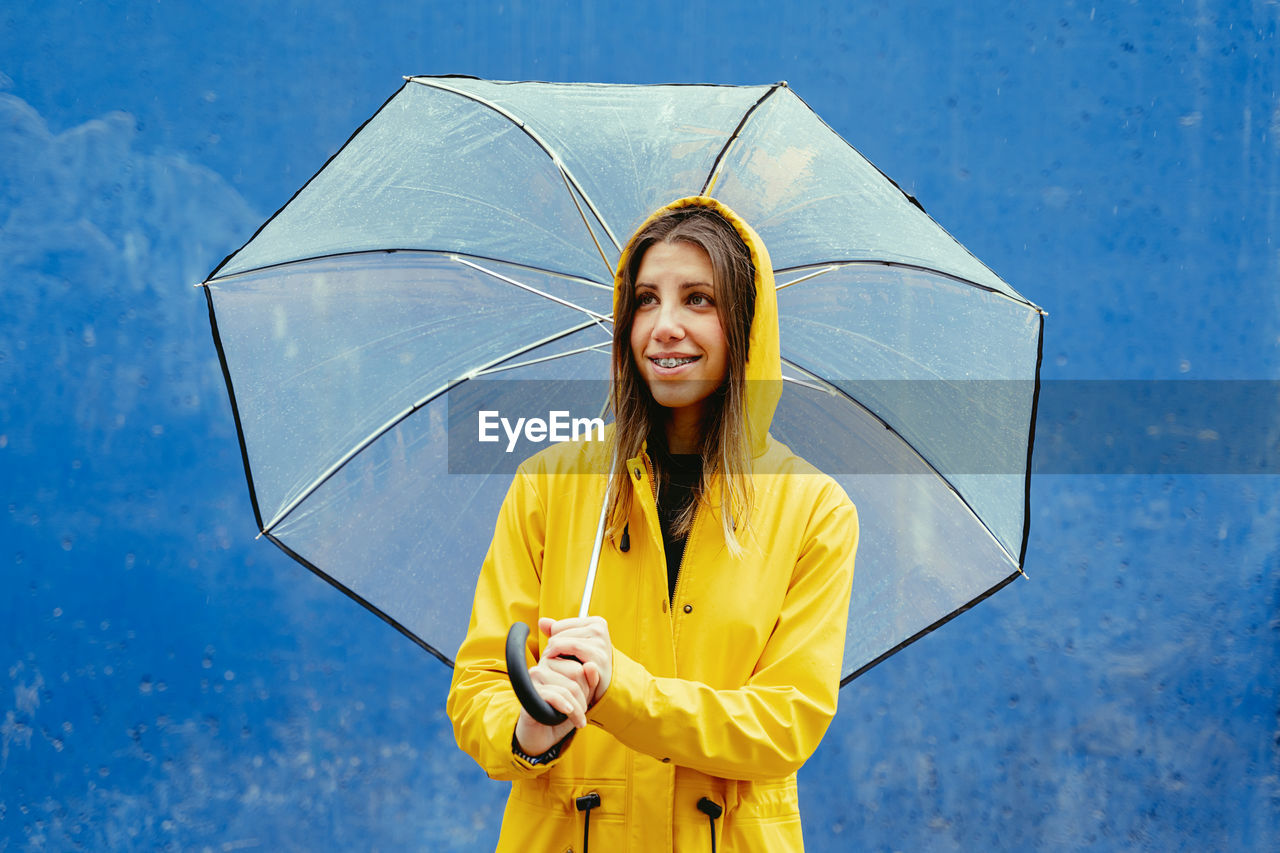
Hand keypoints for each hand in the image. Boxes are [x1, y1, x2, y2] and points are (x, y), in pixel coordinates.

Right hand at [512, 634, 595, 755]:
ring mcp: (532, 680)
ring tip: (579, 720)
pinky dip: (564, 705)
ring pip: (568, 687)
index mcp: (551, 663)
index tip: (585, 701)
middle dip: (584, 696)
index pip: (579, 666)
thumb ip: (588, 682)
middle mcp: (540, 667)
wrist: (538, 737)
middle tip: (582, 712)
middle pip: (576, 673)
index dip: (587, 686)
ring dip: (578, 708)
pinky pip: (553, 696)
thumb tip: (592, 665)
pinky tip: (568, 712)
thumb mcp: (578, 698)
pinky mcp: (528, 696)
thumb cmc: (558, 715)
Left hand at [541, 616, 611, 705]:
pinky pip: (572, 647)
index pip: (558, 625)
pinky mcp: (598, 656)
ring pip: (563, 639)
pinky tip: (559, 667)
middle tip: (551, 660)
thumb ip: (558, 632)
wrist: (601, 687)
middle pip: (559, 632)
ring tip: (554, 663)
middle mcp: (599, 629)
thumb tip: (542, 622)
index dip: (552, 639)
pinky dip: (561, 655)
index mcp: (595, 622)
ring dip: (552, 652)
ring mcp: (600, 642)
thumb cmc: (584, 664)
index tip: (553, 652)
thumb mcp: (573, 645)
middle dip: (551, 646)